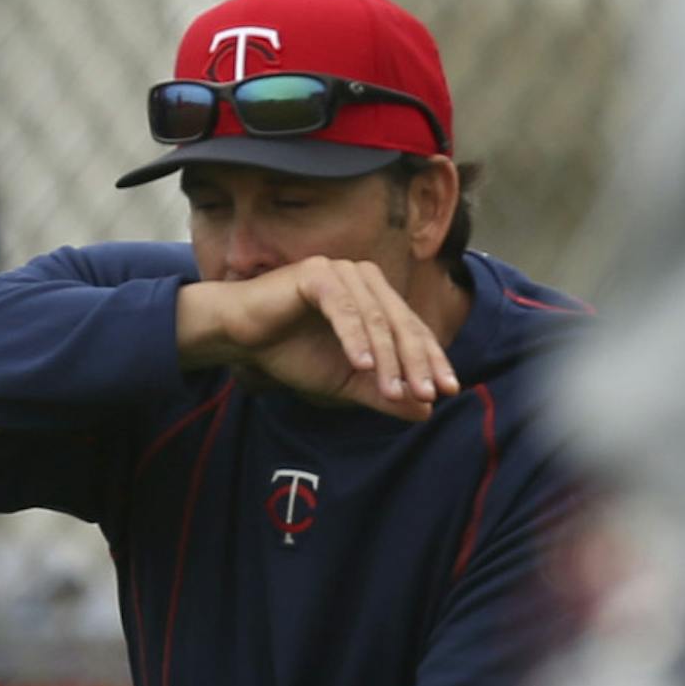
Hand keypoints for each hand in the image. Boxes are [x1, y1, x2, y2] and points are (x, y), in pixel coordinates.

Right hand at [177, 257, 460, 420]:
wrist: (239, 335)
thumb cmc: (290, 351)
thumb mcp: (343, 381)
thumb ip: (381, 392)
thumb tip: (425, 411)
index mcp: (377, 298)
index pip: (412, 330)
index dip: (431, 361)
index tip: (445, 391)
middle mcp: (366, 279)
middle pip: (399, 324)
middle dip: (416, 362)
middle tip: (428, 393)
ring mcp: (343, 273)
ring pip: (374, 319)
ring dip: (387, 358)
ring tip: (395, 390)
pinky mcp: (318, 274)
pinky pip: (343, 309)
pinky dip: (353, 337)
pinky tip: (361, 365)